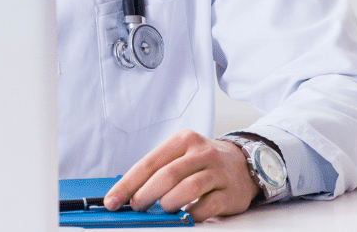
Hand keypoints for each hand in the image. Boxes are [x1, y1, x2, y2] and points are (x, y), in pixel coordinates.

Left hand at [103, 129, 259, 221]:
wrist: (243, 165)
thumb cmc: (202, 162)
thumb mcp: (181, 155)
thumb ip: (158, 170)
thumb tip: (128, 193)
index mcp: (183, 140)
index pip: (149, 162)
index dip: (128, 183)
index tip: (113, 200)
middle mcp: (201, 152)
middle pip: (167, 175)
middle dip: (145, 195)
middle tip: (136, 207)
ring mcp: (217, 172)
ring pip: (187, 189)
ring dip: (168, 203)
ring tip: (162, 209)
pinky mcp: (229, 193)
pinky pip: (206, 206)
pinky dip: (191, 214)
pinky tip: (185, 215)